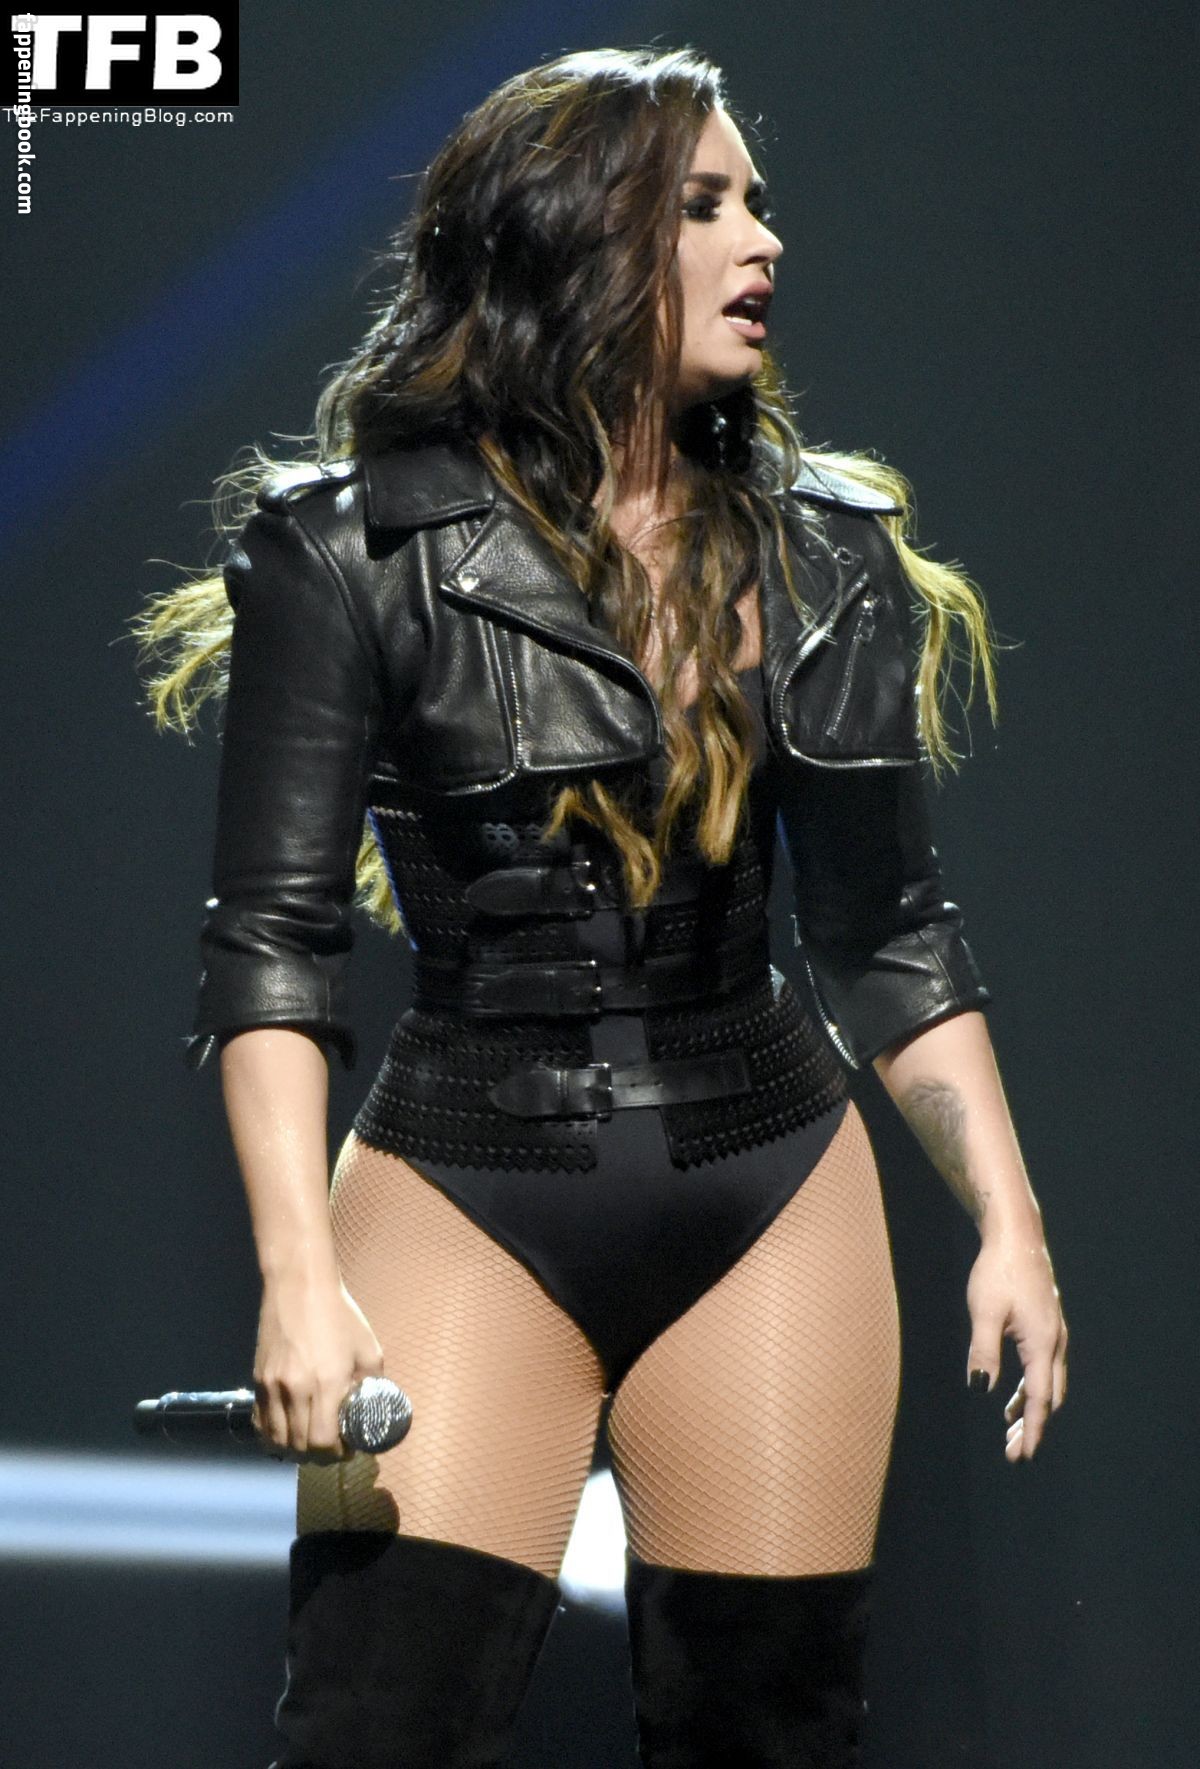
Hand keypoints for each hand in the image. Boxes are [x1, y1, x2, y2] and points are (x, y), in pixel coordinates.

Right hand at [251, 1271, 385, 1460]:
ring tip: (309, 1444)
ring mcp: (272, 1386)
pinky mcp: (258, 1379)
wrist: (299, 1286)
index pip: (323, 1441)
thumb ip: (371, 1383)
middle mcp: (296, 1389)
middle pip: (300, 1446)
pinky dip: (272, 1435)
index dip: (336, 1453)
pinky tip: (285, 1432)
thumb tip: (373, 1408)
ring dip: (294, 1449)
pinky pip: (261, 1422)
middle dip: (318, 1455)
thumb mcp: (369, 1348)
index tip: (347, 1448)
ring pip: (276, 1439)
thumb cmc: (340, 1315)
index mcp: (328, 1383)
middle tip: (331, 1448)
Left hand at [965, 1230, 1067, 1460]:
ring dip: (1030, 1409)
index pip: (1040, 1399)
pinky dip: (1030, 1388)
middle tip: (1013, 1453)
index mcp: (1043, 1343)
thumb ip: (983, 1351)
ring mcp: (1054, 1334)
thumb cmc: (998, 1271)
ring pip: (1048, 1384)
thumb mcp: (984, 1312)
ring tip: (1008, 1431)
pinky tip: (1009, 1397)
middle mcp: (1055, 1342)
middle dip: (1033, 1426)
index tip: (1022, 1456)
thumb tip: (981, 1389)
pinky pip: (1043, 1368)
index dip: (1031, 1430)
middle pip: (1049, 1397)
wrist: (1017, 1237)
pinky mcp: (1046, 1326)